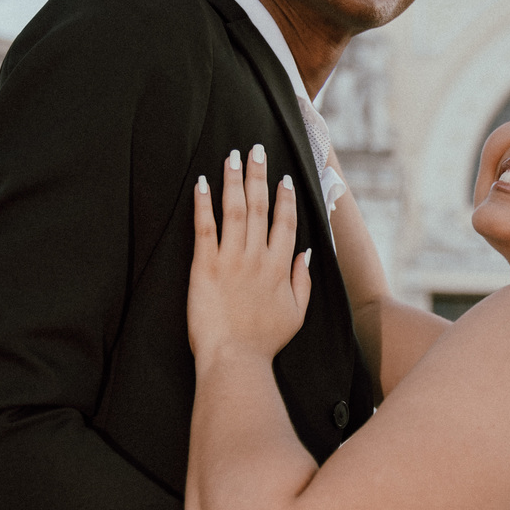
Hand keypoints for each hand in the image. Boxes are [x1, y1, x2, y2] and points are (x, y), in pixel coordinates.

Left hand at [189, 147, 310, 363]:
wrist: (235, 360)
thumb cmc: (264, 342)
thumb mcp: (296, 314)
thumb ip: (302, 281)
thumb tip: (306, 253)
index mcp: (280, 267)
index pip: (285, 222)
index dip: (285, 197)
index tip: (283, 178)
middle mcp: (258, 257)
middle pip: (260, 207)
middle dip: (258, 175)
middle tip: (256, 149)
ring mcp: (231, 259)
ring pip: (234, 210)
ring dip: (233, 180)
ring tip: (232, 156)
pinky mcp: (205, 266)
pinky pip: (205, 228)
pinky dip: (203, 203)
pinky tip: (203, 183)